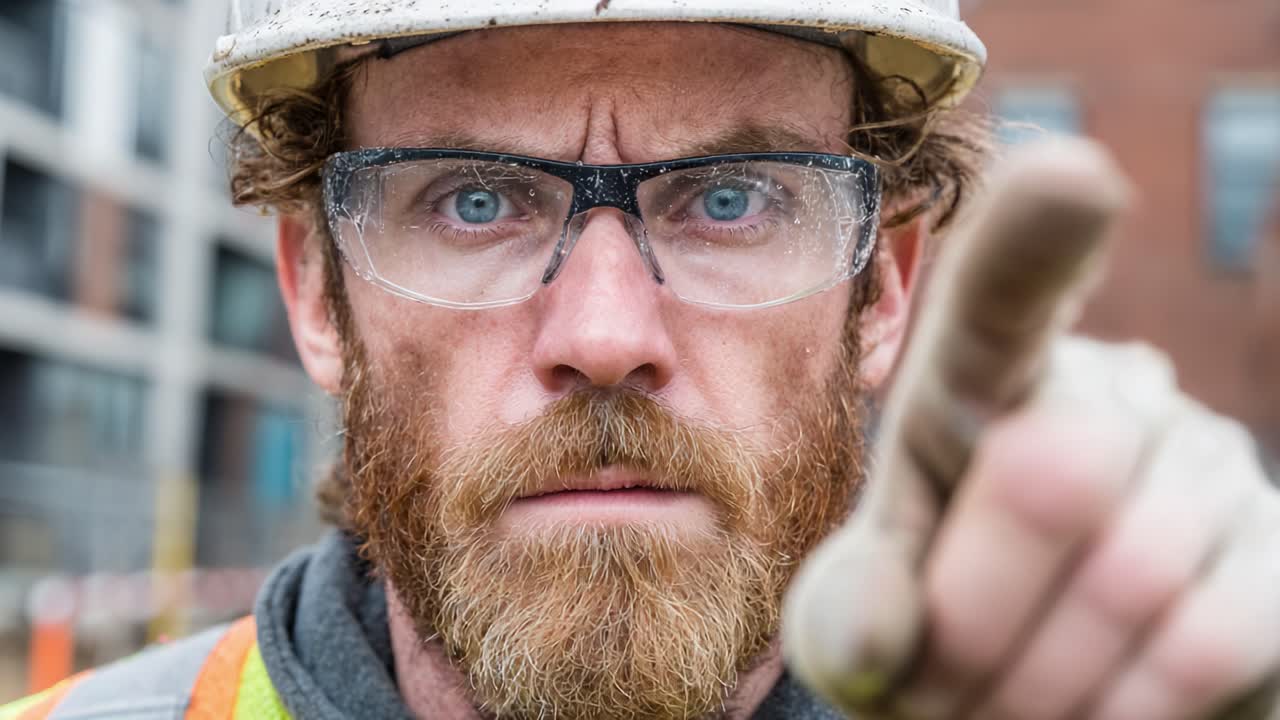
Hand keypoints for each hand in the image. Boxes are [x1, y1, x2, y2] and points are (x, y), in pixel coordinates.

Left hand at [782, 138, 1279, 719]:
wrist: (1036, 703)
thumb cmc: (937, 634)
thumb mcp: (868, 615)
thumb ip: (854, 604)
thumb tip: (878, 642)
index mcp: (987, 382)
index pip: (1006, 296)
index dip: (1039, 241)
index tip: (1073, 181)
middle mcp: (1111, 395)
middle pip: (1046, 473)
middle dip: (971, 620)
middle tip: (937, 696)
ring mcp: (1209, 466)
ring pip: (1130, 574)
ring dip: (1038, 687)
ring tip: (1002, 716)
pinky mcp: (1279, 562)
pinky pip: (1212, 642)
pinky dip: (1127, 711)